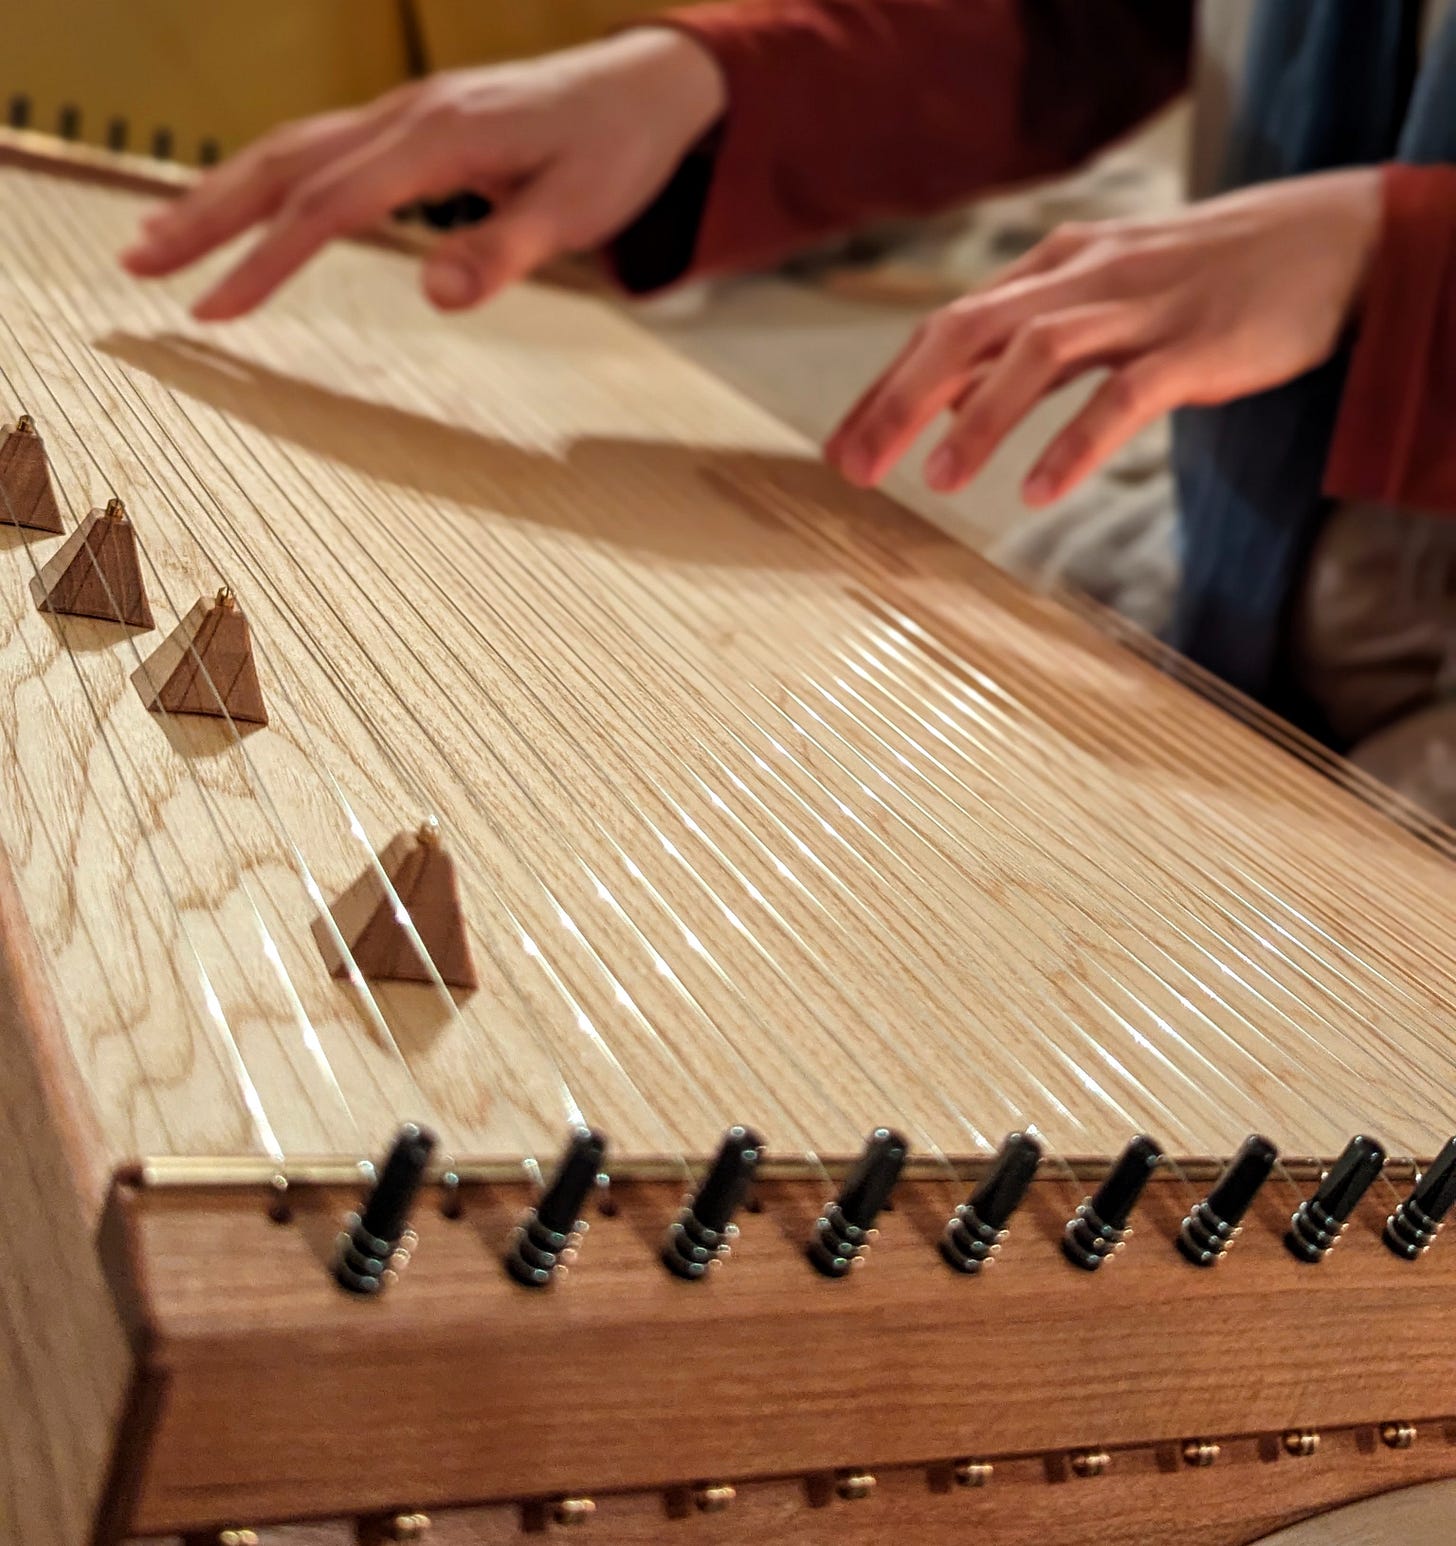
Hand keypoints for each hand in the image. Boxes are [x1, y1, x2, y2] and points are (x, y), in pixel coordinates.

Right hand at [120, 29, 725, 319]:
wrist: (642, 86)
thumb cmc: (613, 152)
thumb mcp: (577, 213)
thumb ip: (505, 252)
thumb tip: (433, 293)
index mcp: (438, 138)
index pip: (329, 206)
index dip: (266, 261)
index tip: (213, 312)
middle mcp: (406, 116)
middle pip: (282, 163)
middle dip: (206, 215)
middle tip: (138, 264)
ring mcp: (403, 114)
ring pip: (290, 147)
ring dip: (222, 192)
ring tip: (163, 240)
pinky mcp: (411, 124)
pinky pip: (319, 147)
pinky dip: (267, 179)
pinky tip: (245, 207)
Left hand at [825, 169, 1383, 505]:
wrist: (1323, 241)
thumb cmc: (1198, 281)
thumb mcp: (1097, 299)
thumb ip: (1022, 348)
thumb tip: (945, 404)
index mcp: (1050, 270)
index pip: (946, 328)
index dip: (886, 389)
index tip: (840, 450)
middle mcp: (1082, 278)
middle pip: (969, 330)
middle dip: (903, 401)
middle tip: (857, 468)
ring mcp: (1141, 307)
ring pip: (1039, 352)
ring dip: (981, 419)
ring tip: (940, 482)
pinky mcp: (1198, 344)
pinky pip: (1127, 394)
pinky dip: (1078, 442)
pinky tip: (1041, 491)